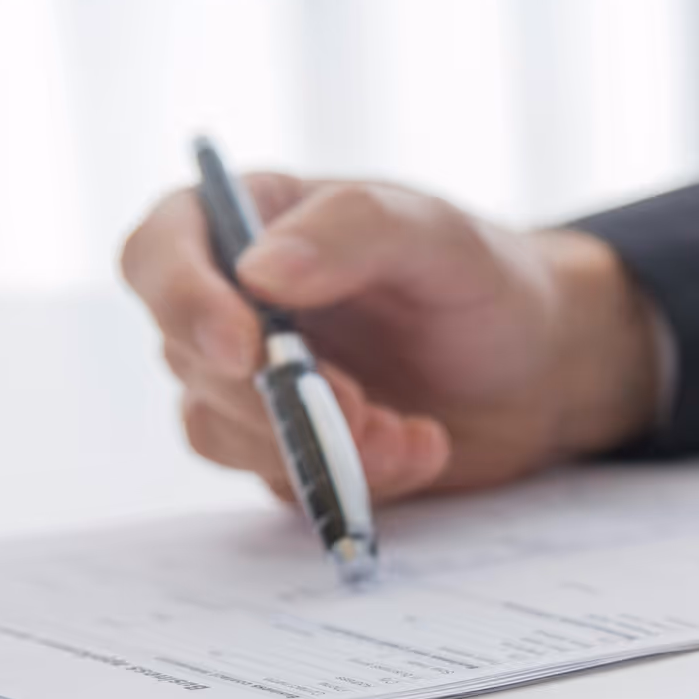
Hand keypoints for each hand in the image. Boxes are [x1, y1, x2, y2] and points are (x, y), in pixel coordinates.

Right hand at [121, 176, 660, 501]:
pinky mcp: (282, 447)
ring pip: (220, 429)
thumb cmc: (486, 281)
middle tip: (366, 404)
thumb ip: (354, 232)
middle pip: (187, 355)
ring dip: (315, 443)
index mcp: (255, 222)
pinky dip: (349, 476)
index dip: (182, 302)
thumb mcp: (438, 236)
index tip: (244, 349)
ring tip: (411, 431)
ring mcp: (252, 381)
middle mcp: (236, 301)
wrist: (540, 368)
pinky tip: (421, 449)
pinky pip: (279, 476)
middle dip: (277, 394)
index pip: (158, 252)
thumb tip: (258, 271)